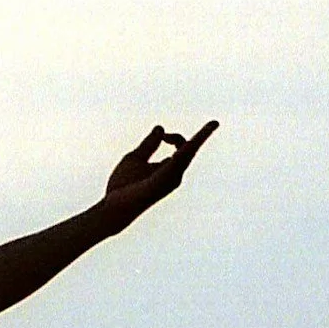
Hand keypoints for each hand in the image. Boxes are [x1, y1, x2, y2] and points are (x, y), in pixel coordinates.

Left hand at [98, 121, 217, 225]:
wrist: (113, 205)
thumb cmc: (123, 186)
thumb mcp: (136, 158)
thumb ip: (149, 144)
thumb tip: (160, 128)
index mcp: (170, 168)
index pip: (183, 147)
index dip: (175, 137)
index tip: (163, 136)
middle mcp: (175, 175)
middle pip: (191, 150)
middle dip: (203, 135)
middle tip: (215, 122)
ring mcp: (170, 179)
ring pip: (188, 155)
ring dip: (201, 140)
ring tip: (213, 125)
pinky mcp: (162, 181)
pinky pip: (178, 162)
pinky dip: (187, 150)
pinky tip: (191, 143)